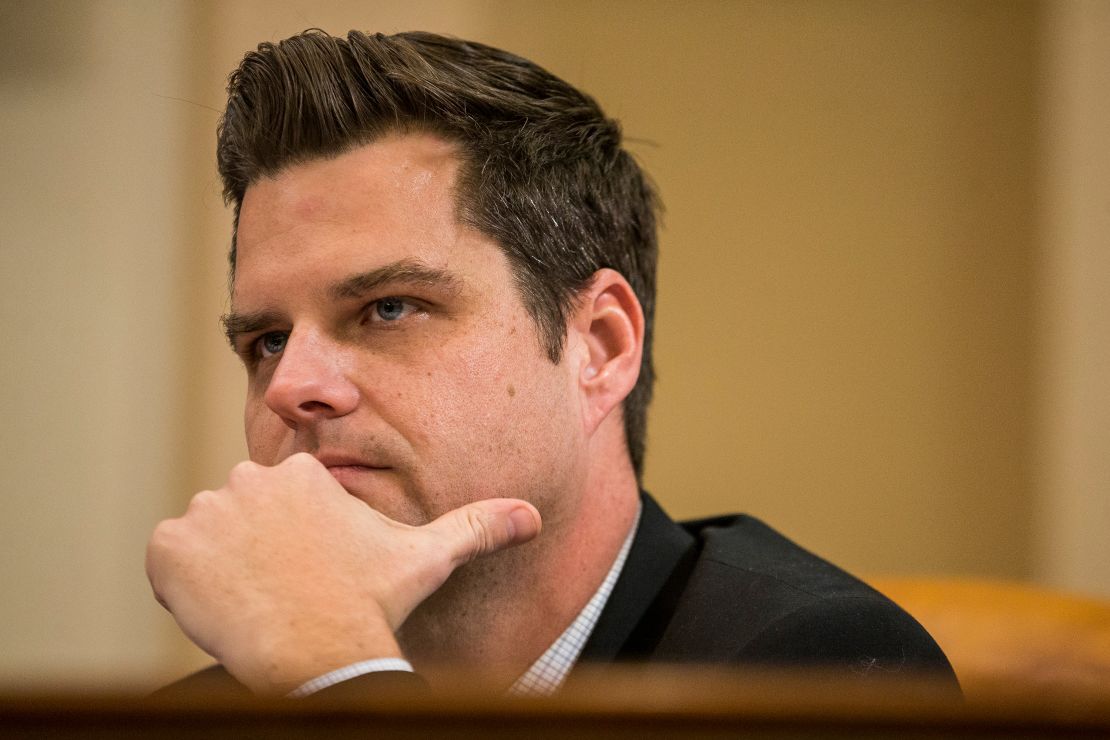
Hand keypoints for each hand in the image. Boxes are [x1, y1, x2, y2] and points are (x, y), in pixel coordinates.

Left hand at [146, 452, 540, 693]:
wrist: (318, 651)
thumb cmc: (370, 603)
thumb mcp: (426, 558)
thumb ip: (475, 527)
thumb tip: (530, 516)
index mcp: (303, 473)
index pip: (281, 498)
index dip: (294, 539)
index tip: (309, 570)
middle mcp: (248, 478)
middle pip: (242, 514)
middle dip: (257, 548)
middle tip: (286, 589)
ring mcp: (205, 512)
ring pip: (206, 537)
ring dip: (222, 566)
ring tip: (258, 601)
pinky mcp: (169, 548)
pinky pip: (168, 559)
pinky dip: (185, 583)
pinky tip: (224, 606)